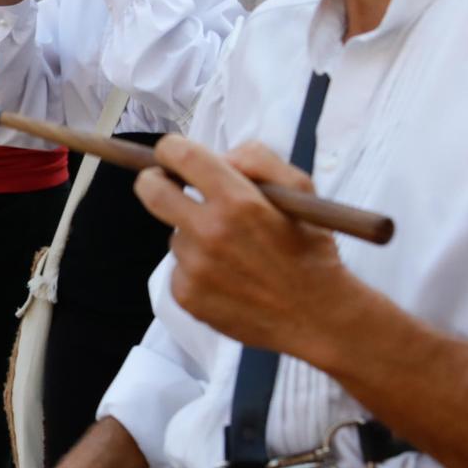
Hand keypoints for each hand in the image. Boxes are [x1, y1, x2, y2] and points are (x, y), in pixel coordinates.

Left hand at [134, 137, 357, 359]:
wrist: (317, 317)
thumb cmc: (311, 250)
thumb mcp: (301, 191)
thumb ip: (259, 159)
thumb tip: (220, 158)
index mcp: (238, 201)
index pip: (180, 156)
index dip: (171, 150)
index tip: (173, 154)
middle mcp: (209, 232)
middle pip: (151, 191)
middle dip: (154, 180)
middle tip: (168, 185)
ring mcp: (194, 266)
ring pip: (175, 234)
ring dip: (194, 235)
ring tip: (233, 253)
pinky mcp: (186, 295)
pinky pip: (178, 268)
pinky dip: (196, 269)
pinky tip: (228, 278)